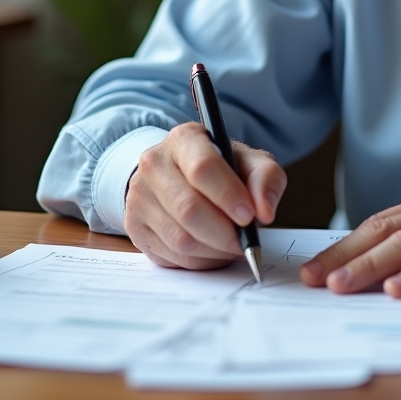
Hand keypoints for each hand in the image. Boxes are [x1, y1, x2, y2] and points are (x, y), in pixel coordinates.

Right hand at [124, 121, 286, 268]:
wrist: (181, 176)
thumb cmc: (221, 168)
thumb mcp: (248, 161)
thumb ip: (265, 177)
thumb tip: (265, 210)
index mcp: (184, 138)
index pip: (203, 167)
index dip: (228, 195)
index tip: (249, 216)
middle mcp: (154, 163)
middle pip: (189, 208)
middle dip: (224, 232)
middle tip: (245, 240)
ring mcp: (139, 197)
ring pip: (180, 239)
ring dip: (214, 250)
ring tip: (232, 244)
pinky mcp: (135, 227)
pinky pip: (172, 256)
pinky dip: (201, 261)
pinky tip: (213, 250)